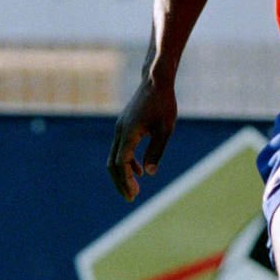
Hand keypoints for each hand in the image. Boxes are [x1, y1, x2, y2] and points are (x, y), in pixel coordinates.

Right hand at [107, 78, 177, 200]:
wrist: (156, 81)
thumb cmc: (164, 104)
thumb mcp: (166, 129)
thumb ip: (156, 151)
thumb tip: (148, 174)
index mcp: (129, 132)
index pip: (121, 163)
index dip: (126, 180)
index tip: (134, 195)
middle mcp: (120, 131)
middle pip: (113, 163)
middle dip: (120, 182)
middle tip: (130, 198)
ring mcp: (120, 128)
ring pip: (114, 157)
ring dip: (122, 174)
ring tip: (134, 190)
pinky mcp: (124, 126)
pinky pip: (120, 149)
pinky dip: (126, 162)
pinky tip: (138, 171)